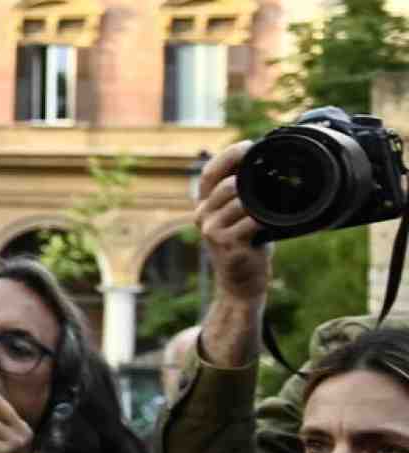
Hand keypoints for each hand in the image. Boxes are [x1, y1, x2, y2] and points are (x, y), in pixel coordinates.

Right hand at [195, 140, 272, 310]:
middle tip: (273, 178)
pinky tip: (268, 225)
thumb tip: (265, 163)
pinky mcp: (225, 244)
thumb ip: (244, 194)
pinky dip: (264, 219)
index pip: (208, 172)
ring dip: (259, 202)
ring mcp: (210, 230)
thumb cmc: (246, 247)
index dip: (227, 155)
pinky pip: (249, 220)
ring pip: (238, 200)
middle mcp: (202, 216)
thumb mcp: (240, 217)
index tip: (249, 145)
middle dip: (250, 178)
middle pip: (226, 184)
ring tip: (270, 210)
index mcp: (204, 205)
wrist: (241, 284)